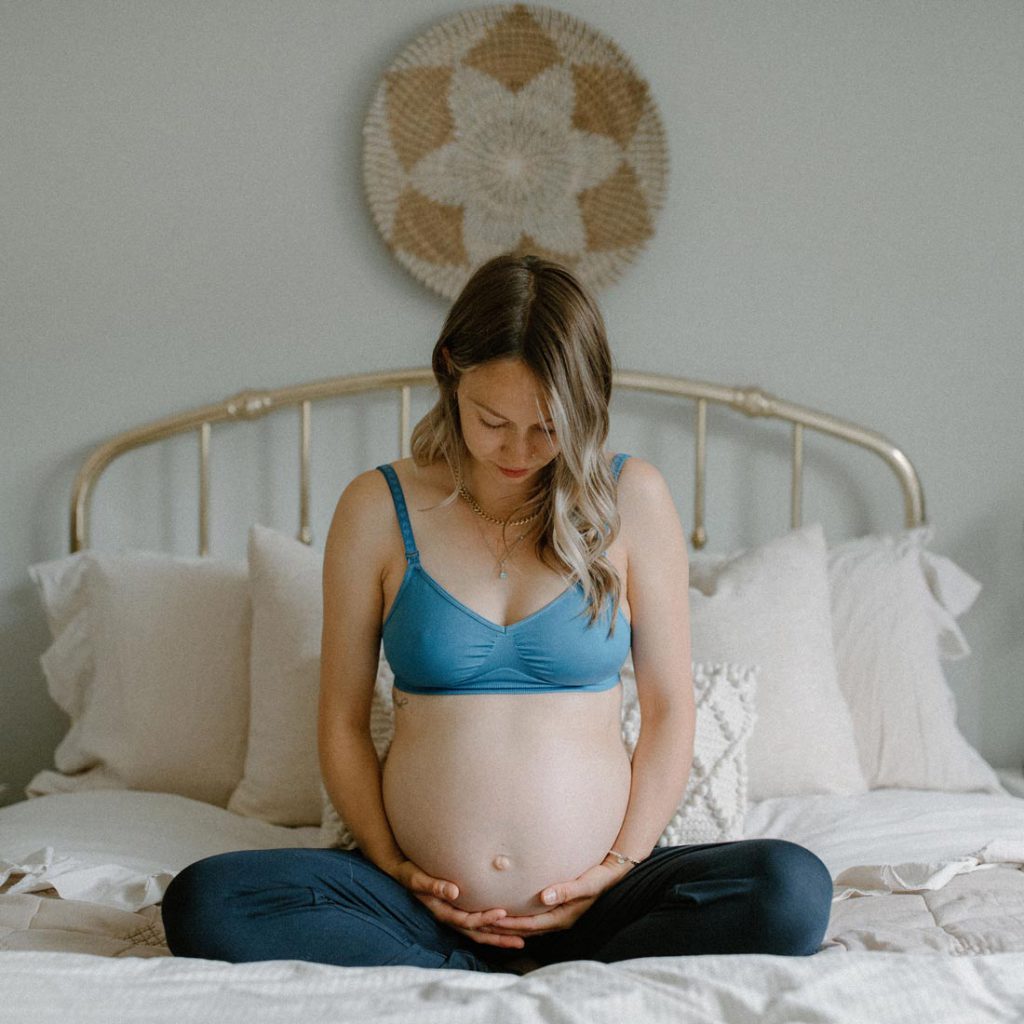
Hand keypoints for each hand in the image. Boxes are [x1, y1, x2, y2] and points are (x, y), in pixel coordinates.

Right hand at [387, 858, 523, 949]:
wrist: (402, 873)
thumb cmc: (410, 873)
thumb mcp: (418, 878)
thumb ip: (434, 885)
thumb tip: (454, 891)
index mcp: (442, 911)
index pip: (466, 920)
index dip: (484, 918)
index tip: (502, 913)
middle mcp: (450, 917)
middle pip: (477, 932)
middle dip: (499, 936)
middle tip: (521, 939)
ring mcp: (454, 916)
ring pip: (479, 931)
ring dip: (499, 936)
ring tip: (521, 941)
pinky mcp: (458, 911)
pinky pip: (478, 924)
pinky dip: (492, 927)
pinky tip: (506, 927)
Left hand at [484, 858, 629, 937]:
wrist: (612, 875)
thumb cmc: (599, 877)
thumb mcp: (585, 884)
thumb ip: (566, 890)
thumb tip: (545, 896)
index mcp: (562, 917)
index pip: (530, 925)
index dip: (510, 923)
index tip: (491, 919)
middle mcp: (558, 920)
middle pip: (525, 929)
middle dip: (504, 927)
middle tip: (481, 922)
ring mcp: (557, 916)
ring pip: (528, 925)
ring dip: (509, 923)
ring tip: (488, 919)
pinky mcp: (556, 908)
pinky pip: (532, 917)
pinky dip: (518, 916)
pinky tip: (508, 909)